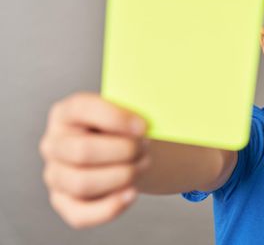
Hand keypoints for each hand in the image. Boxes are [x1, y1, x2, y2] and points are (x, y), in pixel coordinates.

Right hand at [39, 92, 150, 228]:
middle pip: (82, 151)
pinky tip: (132, 193)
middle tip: (145, 148)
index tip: (144, 126)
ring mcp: (55, 175)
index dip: (116, 118)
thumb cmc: (122, 128)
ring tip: (142, 165)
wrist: (122, 151)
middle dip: (123, 151)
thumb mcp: (125, 112)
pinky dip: (110, 207)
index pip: (82, 109)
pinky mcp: (63, 202)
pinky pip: (81, 214)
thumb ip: (133, 109)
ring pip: (82, 183)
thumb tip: (149, 124)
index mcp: (66, 113)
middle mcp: (54, 144)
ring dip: (122, 176)